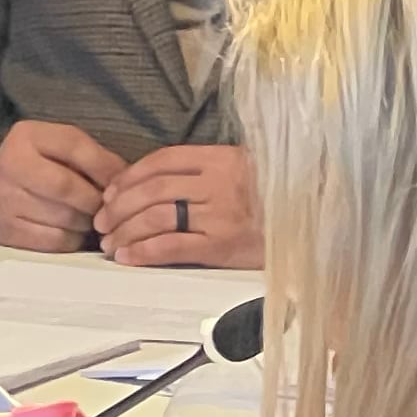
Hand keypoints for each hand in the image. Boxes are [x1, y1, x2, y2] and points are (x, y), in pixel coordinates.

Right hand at [0, 119, 125, 251]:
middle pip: (68, 187)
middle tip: (104, 207)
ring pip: (64, 218)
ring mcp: (4, 200)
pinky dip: (71, 240)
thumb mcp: (62, 151)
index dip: (105, 166)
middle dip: (94, 200)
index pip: (75, 147)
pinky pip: (55, 241)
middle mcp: (9, 165)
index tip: (120, 183)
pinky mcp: (7, 231)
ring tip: (86, 218)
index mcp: (26, 137)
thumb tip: (127, 181)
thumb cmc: (43, 170)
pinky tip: (70, 231)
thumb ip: (95, 159)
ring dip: (85, 222)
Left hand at [96, 143, 261, 267]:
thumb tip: (157, 182)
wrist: (315, 220)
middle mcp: (217, 183)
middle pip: (152, 190)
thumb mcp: (246, 169)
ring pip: (157, 218)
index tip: (111, 191)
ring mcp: (219, 215)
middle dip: (119, 206)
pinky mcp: (222, 246)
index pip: (162, 160)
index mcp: (220, 158)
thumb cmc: (277, 196)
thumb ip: (208, 170)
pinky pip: (173, 247)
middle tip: (101, 221)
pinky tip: (127, 257)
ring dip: (125, 230)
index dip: (129, 176)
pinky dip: (144, 252)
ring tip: (109, 242)